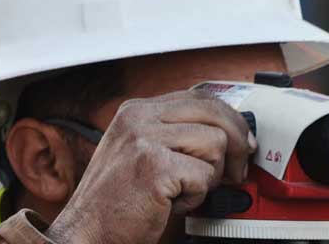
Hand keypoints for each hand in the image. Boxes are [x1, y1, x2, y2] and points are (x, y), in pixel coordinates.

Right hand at [46, 90, 255, 243]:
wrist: (85, 235)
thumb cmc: (117, 201)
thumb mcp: (142, 152)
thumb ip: (177, 135)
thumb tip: (229, 133)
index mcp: (138, 110)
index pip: (200, 97)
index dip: (230, 119)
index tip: (243, 141)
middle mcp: (139, 117)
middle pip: (215, 112)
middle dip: (237, 143)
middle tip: (238, 170)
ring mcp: (144, 139)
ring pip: (216, 143)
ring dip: (210, 176)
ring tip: (183, 191)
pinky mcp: (154, 166)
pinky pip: (204, 176)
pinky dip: (195, 197)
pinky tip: (171, 203)